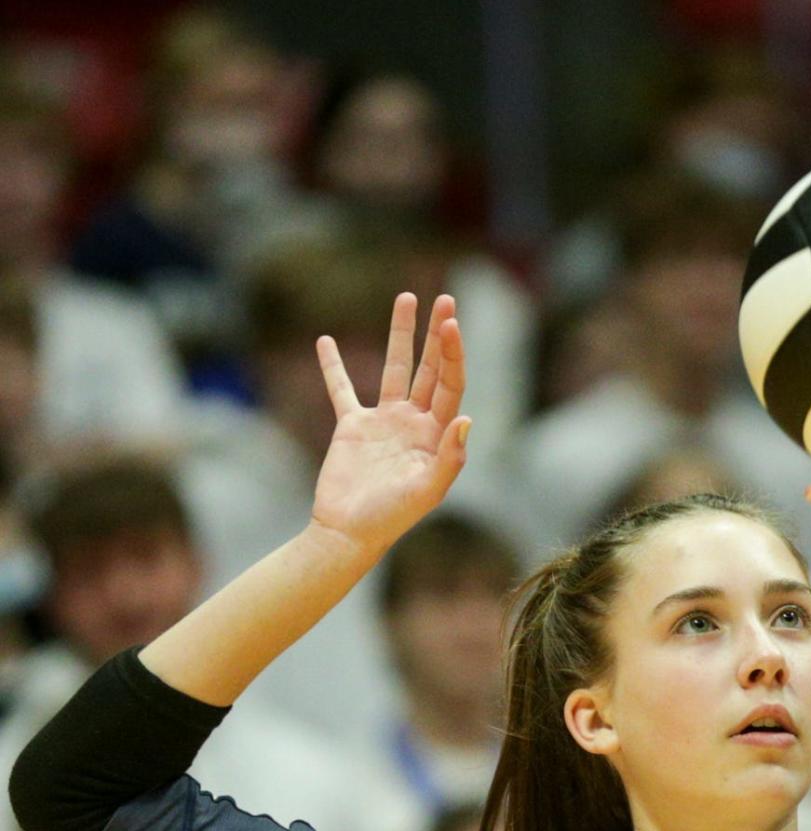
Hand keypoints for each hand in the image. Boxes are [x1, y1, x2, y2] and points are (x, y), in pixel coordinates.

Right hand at [310, 291, 469, 560]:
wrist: (349, 532)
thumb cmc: (392, 518)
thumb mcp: (426, 491)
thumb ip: (449, 458)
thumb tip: (466, 418)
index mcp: (436, 435)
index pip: (450, 385)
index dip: (452, 354)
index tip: (449, 324)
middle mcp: (415, 423)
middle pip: (430, 369)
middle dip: (437, 334)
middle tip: (445, 300)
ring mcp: (384, 422)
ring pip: (394, 368)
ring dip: (400, 335)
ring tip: (406, 298)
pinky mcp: (353, 427)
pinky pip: (342, 390)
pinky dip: (333, 366)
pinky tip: (325, 341)